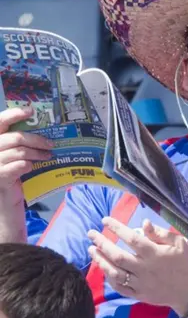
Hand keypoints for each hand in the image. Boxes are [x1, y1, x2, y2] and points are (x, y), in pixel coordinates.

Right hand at [0, 106, 53, 242]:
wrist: (6, 207)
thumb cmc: (13, 179)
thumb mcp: (16, 158)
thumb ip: (22, 145)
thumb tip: (43, 130)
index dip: (13, 114)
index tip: (31, 111)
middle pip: (13, 137)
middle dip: (35, 138)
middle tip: (51, 144)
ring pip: (18, 151)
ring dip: (37, 152)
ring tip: (48, 156)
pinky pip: (16, 166)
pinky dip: (28, 164)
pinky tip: (34, 167)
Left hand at [87, 217, 187, 316]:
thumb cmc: (185, 263)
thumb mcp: (179, 243)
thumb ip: (161, 233)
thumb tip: (144, 223)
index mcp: (155, 253)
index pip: (132, 238)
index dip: (117, 228)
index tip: (105, 220)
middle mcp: (144, 268)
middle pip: (118, 255)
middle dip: (102, 243)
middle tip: (91, 234)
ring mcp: (140, 283)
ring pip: (115, 272)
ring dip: (101, 260)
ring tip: (91, 250)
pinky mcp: (138, 294)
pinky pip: (119, 287)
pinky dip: (109, 278)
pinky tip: (104, 268)